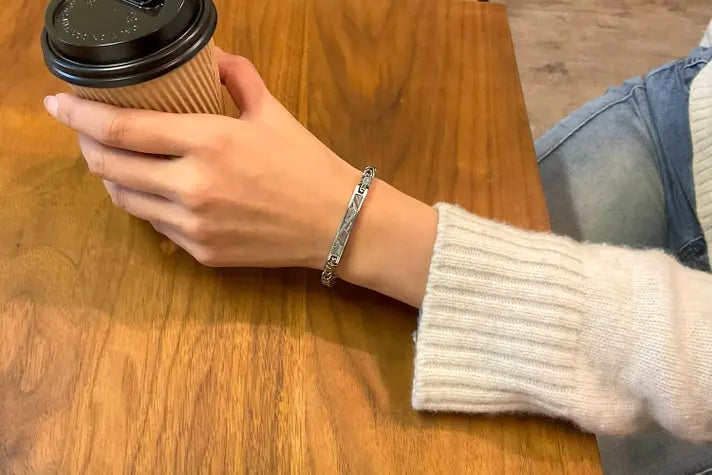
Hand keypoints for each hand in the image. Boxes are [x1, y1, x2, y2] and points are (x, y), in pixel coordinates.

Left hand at [44, 50, 437, 306]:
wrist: (337, 223)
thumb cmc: (306, 164)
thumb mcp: (273, 113)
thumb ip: (238, 78)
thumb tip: (214, 58)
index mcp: (208, 141)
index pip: (122, 128)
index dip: (79, 115)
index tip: (57, 104)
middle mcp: (192, 186)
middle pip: (109, 167)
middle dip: (87, 147)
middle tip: (88, 133)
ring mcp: (193, 225)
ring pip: (125, 200)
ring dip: (113, 178)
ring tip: (119, 162)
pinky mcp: (201, 252)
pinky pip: (156, 227)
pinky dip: (148, 205)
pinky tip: (159, 192)